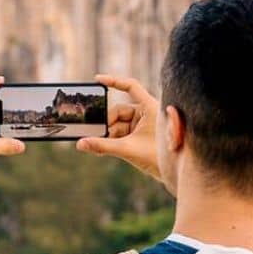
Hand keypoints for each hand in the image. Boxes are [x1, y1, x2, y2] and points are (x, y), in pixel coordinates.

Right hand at [78, 74, 168, 189]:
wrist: (172, 173)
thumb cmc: (157, 157)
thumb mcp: (127, 149)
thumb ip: (102, 146)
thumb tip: (80, 144)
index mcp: (150, 107)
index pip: (131, 86)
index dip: (114, 81)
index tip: (97, 80)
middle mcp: (146, 112)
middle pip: (118, 111)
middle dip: (106, 124)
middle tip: (93, 134)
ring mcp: (142, 124)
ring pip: (117, 124)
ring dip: (107, 135)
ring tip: (95, 146)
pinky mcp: (138, 134)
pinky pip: (120, 133)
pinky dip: (111, 140)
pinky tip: (99, 149)